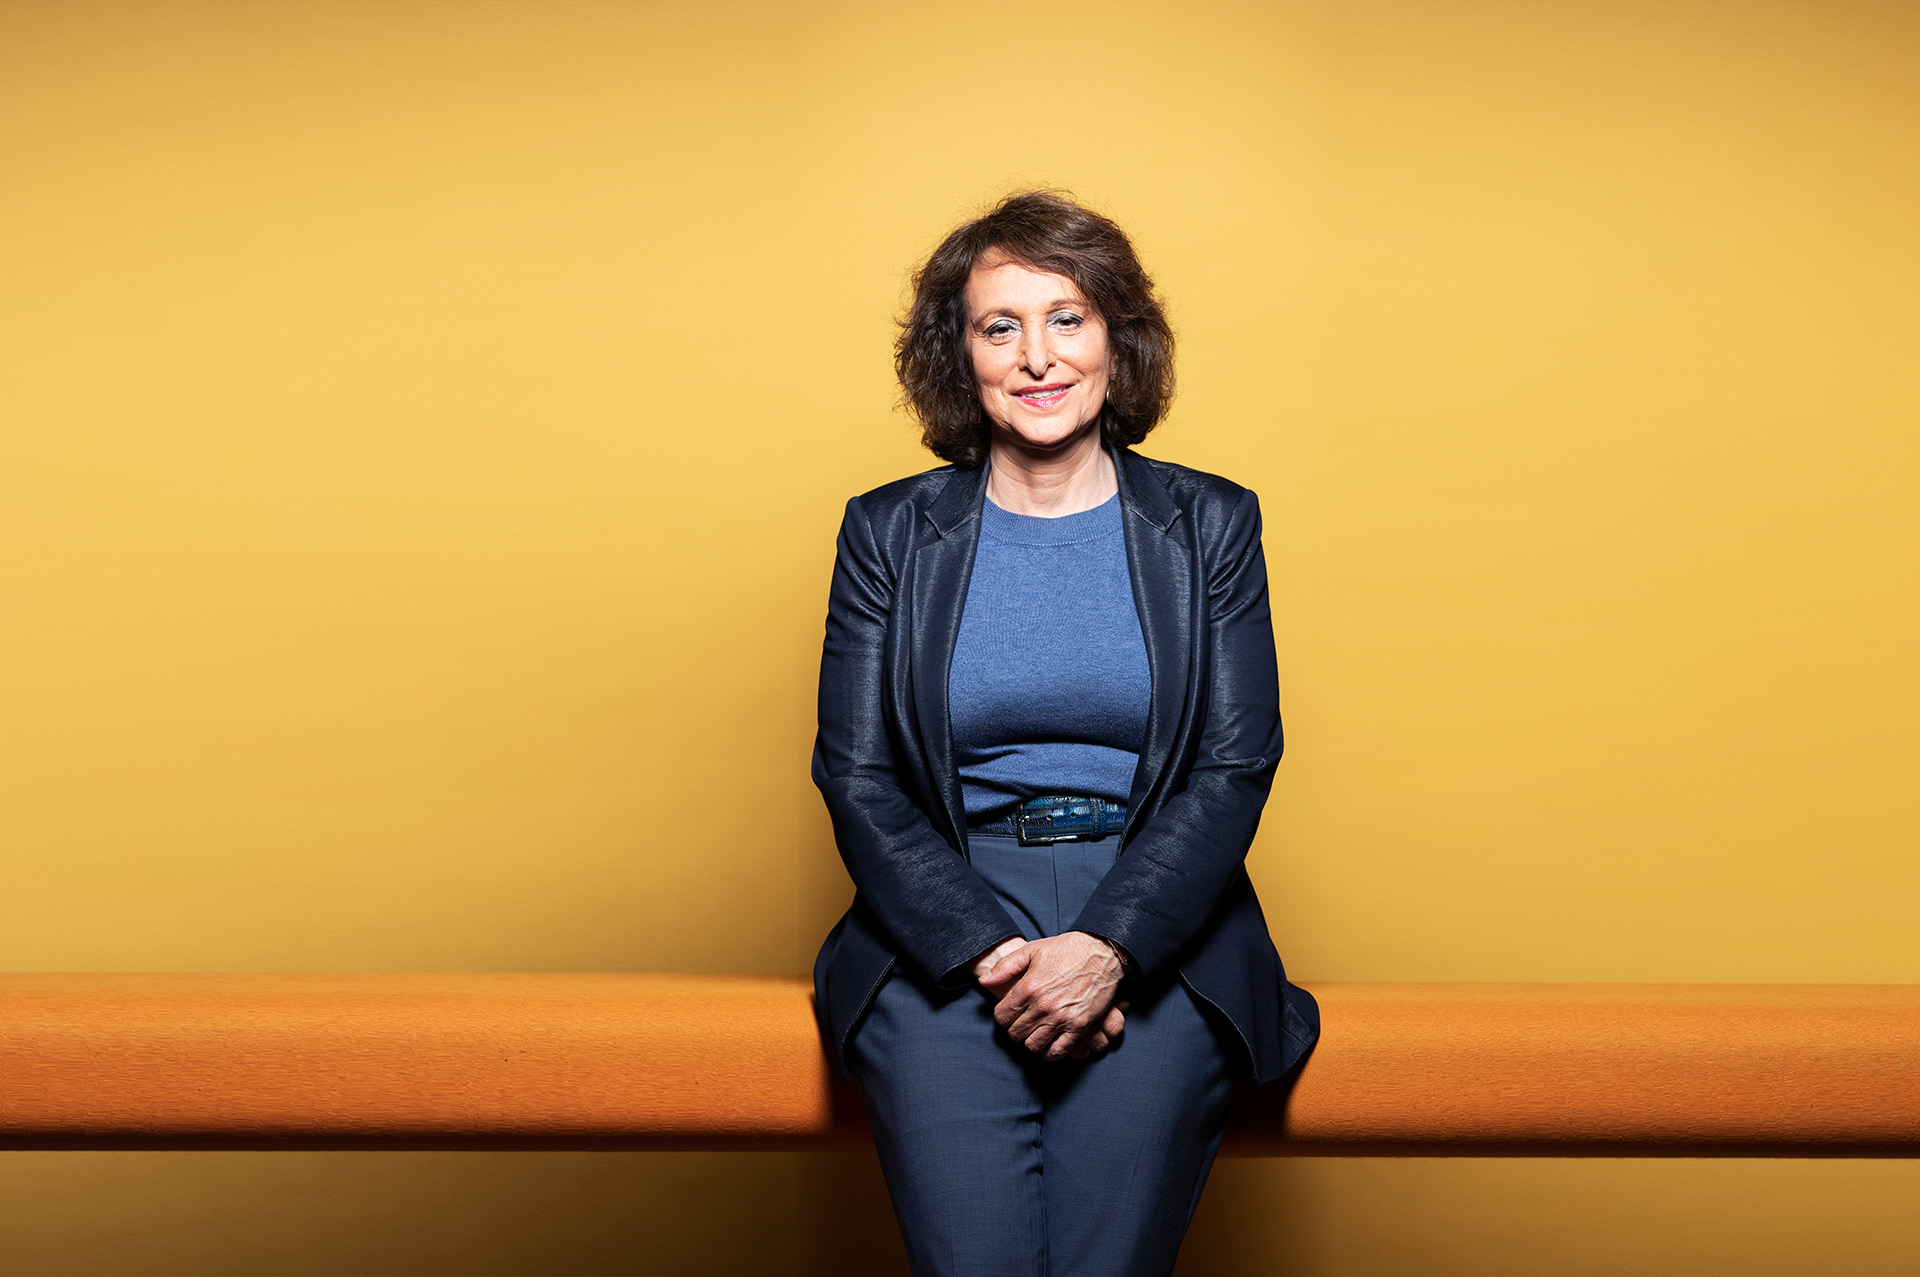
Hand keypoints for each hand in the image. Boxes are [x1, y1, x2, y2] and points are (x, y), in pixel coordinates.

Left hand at [979, 931, 1127, 1060]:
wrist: (1102, 952)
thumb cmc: (1066, 949)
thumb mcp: (1032, 950)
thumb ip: (1005, 967)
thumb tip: (985, 981)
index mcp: (1028, 987)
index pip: (1002, 1017)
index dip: (1003, 1016)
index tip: (1010, 1012)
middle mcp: (1042, 1006)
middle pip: (1015, 1033)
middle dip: (1015, 1029)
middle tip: (1022, 1022)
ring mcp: (1061, 1018)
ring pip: (1033, 1045)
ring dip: (1030, 1041)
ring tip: (1035, 1032)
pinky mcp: (1079, 1026)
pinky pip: (1057, 1052)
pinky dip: (1050, 1052)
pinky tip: (1049, 1043)